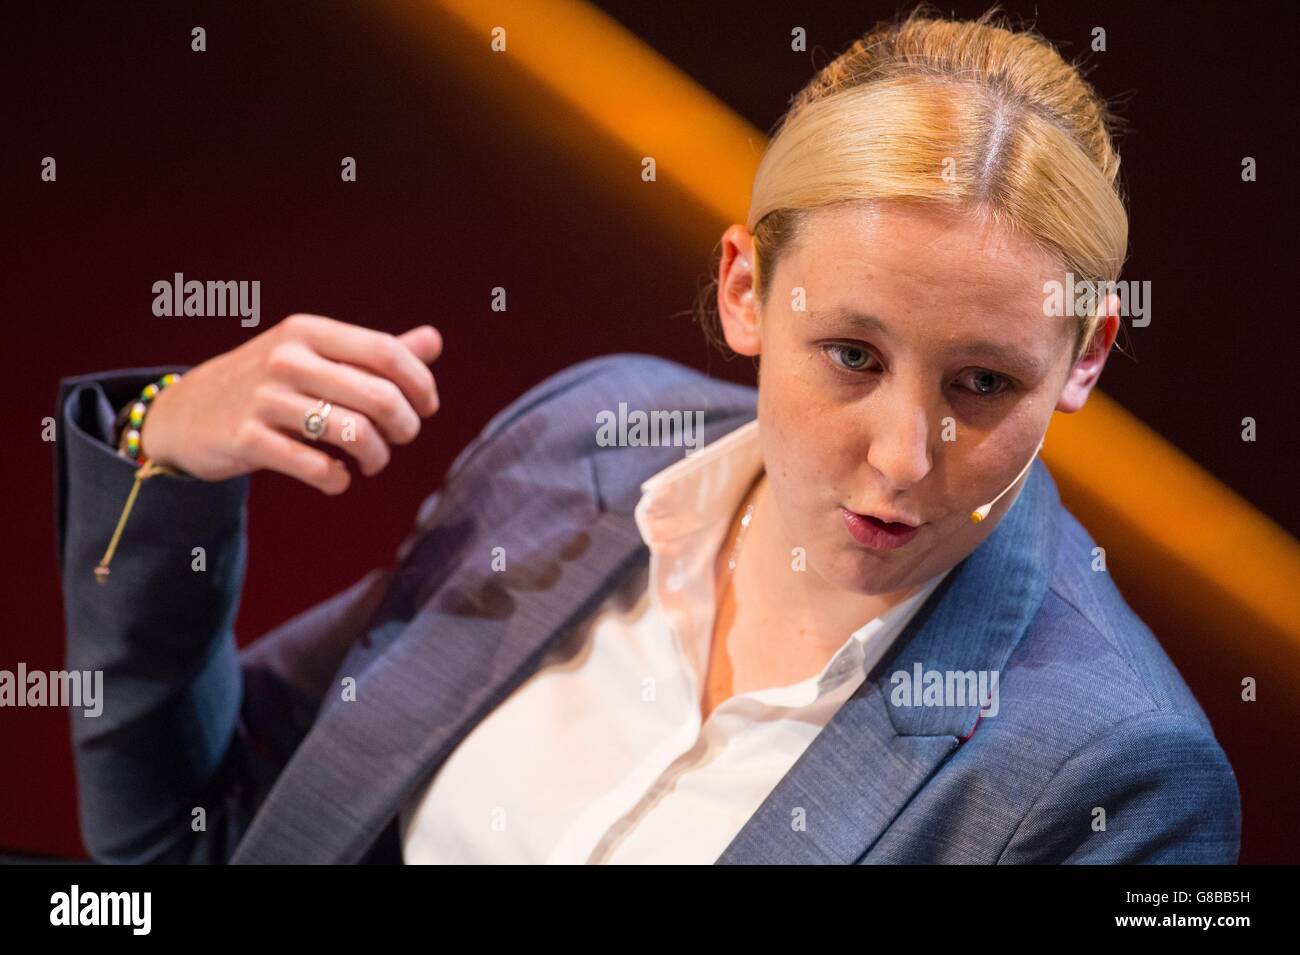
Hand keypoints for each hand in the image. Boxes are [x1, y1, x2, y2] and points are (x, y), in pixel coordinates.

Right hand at [140, 313, 442, 493]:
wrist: (185, 413)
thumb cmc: (269, 383)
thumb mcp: (315, 355)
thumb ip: (373, 352)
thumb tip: (434, 340)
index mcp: (309, 331)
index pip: (387, 352)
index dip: (420, 384)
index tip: (426, 408)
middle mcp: (287, 359)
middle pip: (379, 396)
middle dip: (404, 427)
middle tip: (400, 439)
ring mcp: (264, 400)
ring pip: (353, 433)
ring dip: (376, 457)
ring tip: (372, 461)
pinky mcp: (246, 440)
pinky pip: (316, 467)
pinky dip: (338, 479)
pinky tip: (337, 477)